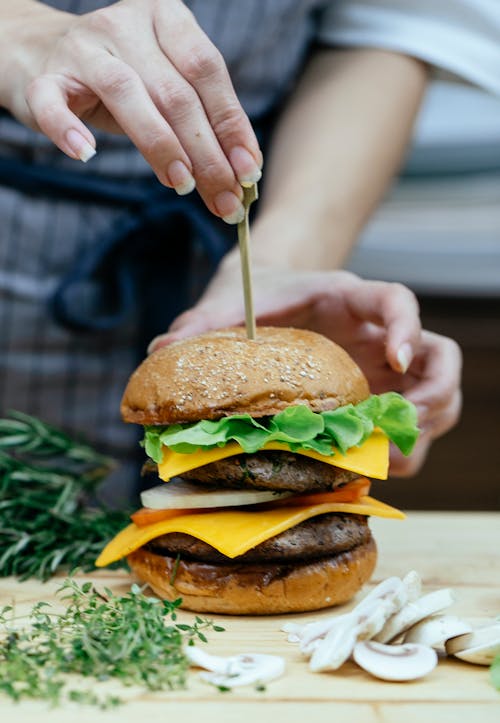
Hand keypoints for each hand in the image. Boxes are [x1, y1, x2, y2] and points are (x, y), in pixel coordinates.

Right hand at [0, 0, 260, 221]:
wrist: (42, 54)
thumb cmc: (124, 78)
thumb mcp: (168, 89)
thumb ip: (203, 122)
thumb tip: (243, 176)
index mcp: (166, 18)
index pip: (207, 72)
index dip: (231, 125)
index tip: (249, 171)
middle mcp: (125, 25)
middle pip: (174, 93)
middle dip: (205, 153)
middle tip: (224, 198)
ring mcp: (81, 48)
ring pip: (125, 94)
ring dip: (159, 146)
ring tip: (182, 184)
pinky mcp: (42, 77)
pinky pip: (52, 104)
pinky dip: (68, 131)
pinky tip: (87, 155)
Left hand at [149, 265, 461, 475]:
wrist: (271, 296)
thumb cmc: (259, 295)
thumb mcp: (234, 300)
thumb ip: (204, 321)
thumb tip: (160, 350)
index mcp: (351, 300)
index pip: (397, 301)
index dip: (408, 328)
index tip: (395, 359)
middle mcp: (379, 337)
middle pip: (439, 361)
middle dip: (432, 398)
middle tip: (401, 430)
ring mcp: (383, 371)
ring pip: (436, 400)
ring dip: (423, 434)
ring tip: (384, 461)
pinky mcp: (376, 399)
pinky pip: (406, 427)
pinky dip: (399, 449)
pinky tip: (365, 465)